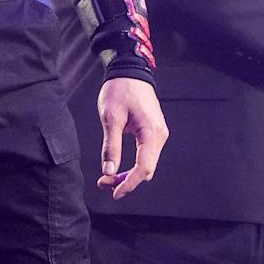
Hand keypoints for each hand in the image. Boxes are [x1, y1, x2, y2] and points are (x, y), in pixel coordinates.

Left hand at [95, 77, 166, 199]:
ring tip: (108, 177)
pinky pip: (146, 155)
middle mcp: (160, 135)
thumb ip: (111, 146)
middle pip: (146, 170)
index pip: (144, 167)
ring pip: (146, 164)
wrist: (130, 71)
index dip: (129, 183)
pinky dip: (133, 165)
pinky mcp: (154, 132)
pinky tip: (118, 167)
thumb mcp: (111, 118)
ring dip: (129, 175)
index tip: (114, 193)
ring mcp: (159, 133)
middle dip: (126, 181)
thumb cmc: (120, 90)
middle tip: (103, 183)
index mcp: (151, 131)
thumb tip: (109, 172)